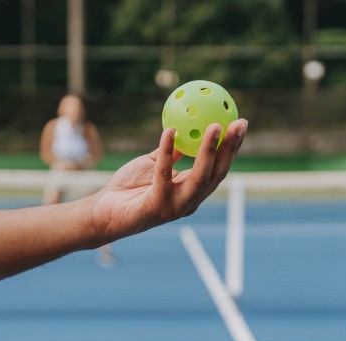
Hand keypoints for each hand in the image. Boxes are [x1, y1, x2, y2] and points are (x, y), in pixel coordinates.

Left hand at [85, 119, 246, 243]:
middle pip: (218, 174)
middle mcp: (189, 201)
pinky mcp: (157, 207)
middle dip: (231, 148)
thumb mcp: (156, 164)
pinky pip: (164, 174)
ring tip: (215, 126)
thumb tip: (187, 125)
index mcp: (192, 191)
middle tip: (239, 123)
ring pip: (200, 177)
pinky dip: (168, 152)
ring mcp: (175, 207)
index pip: (219, 168)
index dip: (233, 147)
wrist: (104, 213)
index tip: (241, 123)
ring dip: (209, 151)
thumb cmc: (129, 188)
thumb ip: (173, 152)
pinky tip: (169, 131)